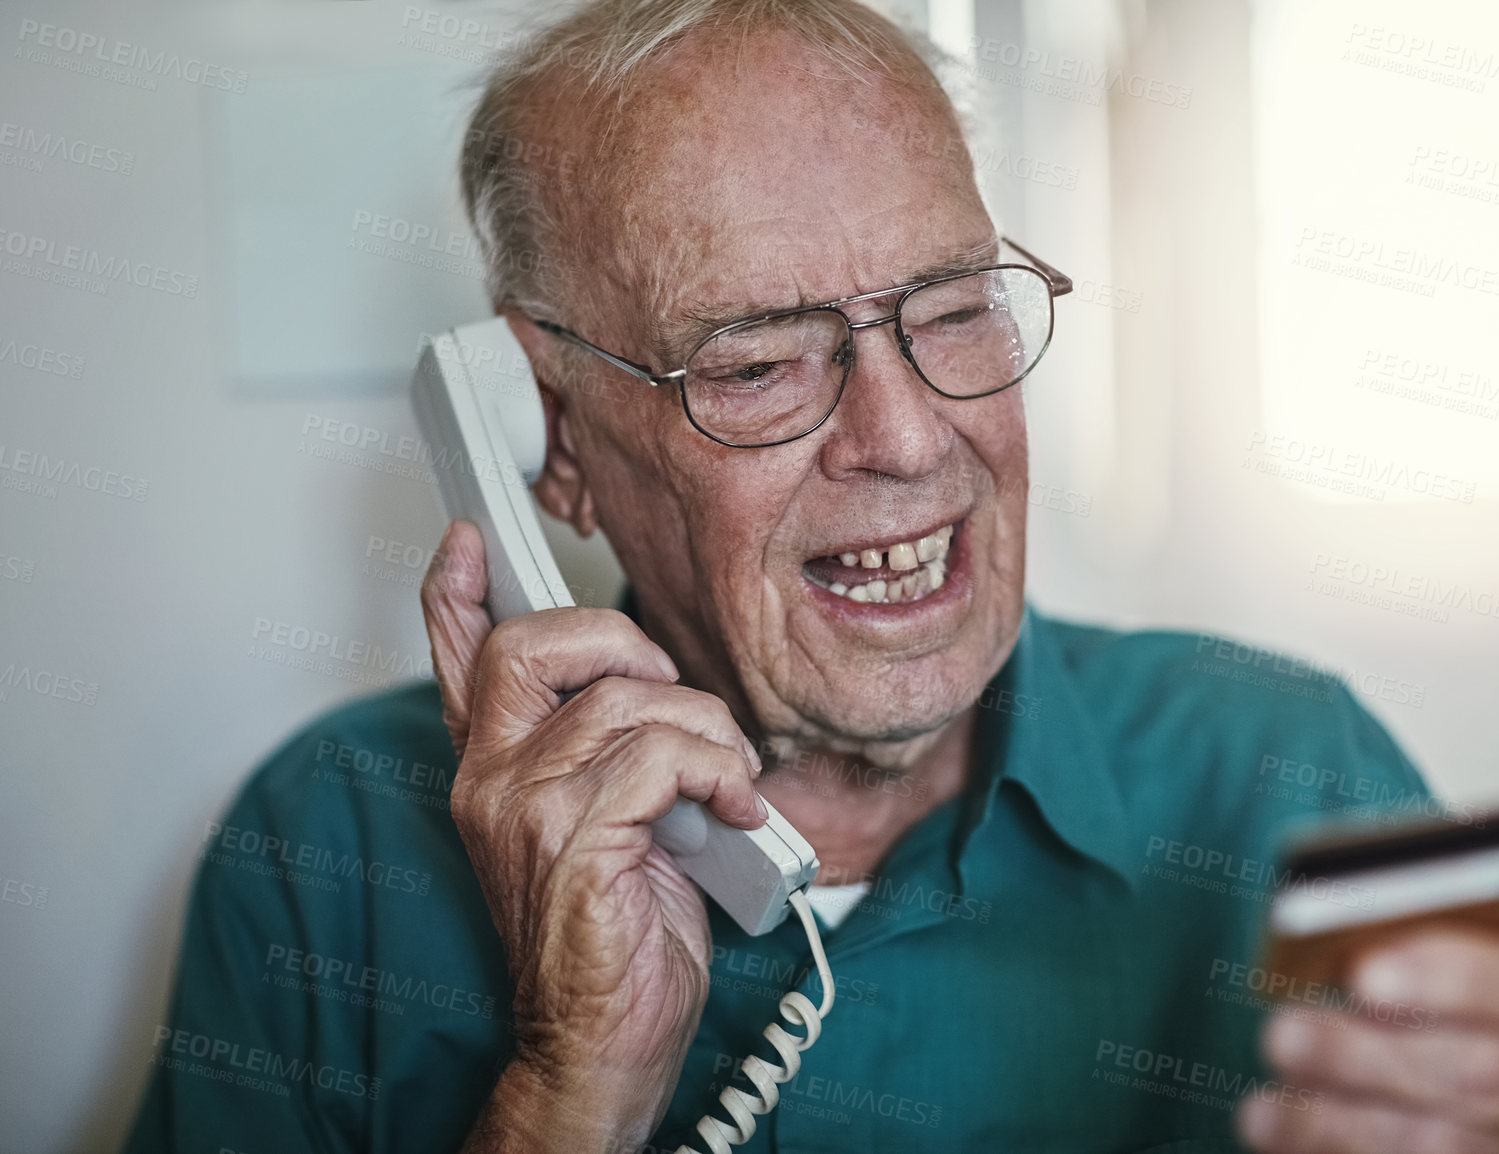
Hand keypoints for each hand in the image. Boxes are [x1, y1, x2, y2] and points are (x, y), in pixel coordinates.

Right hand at [420, 521, 765, 1150]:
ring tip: (730, 780)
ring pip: (628, 698)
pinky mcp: (573, 842)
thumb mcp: (611, 822)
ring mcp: (523, 808)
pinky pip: (664, 754)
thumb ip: (610, 755)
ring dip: (708, 729)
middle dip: (627, 640)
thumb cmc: (616, 935)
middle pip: (535, 643)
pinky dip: (721, 771)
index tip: (470, 538)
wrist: (604, 1040)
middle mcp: (492, 779)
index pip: (457, 659)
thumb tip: (655, 692)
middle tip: (678, 694)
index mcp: (494, 769)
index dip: (458, 592)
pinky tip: (737, 809)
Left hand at [1236, 929, 1498, 1153]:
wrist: (1488, 1127)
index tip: (1366, 975)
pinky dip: (1329, 1144)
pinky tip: (1275, 1121)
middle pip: (1487, 1075)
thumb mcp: (1468, 986)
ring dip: (1340, 1114)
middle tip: (1288, 1031)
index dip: (1457, 982)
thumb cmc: (1470, 1033)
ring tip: (1270, 1084)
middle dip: (1374, 1054)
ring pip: (1445, 1145)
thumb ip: (1427, 961)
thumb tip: (1352, 944)